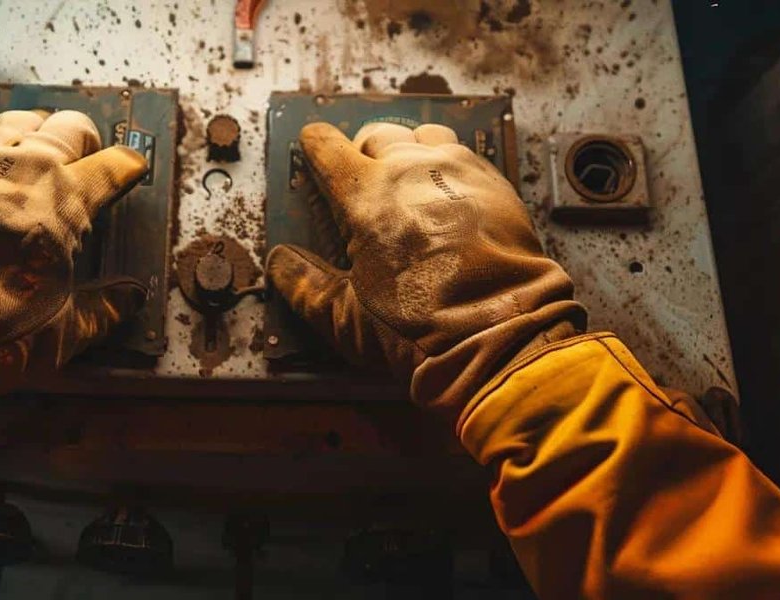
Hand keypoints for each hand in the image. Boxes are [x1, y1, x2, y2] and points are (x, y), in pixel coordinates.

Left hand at [0, 110, 149, 424]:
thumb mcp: (66, 328)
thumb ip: (106, 306)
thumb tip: (131, 297)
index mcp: (68, 200)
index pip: (115, 164)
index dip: (128, 168)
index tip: (130, 172)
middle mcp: (28, 167)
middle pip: (71, 127)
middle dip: (85, 141)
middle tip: (86, 162)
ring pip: (22, 121)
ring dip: (38, 134)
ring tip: (38, 158)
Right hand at [266, 122, 584, 417]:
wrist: (499, 331)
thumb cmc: (421, 325)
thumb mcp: (343, 316)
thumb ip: (303, 283)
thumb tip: (280, 262)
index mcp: (364, 193)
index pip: (326, 145)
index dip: (315, 148)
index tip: (315, 153)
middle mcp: (410, 168)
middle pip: (376, 133)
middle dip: (364, 151)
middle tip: (363, 183)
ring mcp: (457, 171)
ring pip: (423, 136)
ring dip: (409, 151)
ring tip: (408, 182)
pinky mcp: (495, 184)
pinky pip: (465, 156)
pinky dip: (449, 168)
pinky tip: (448, 198)